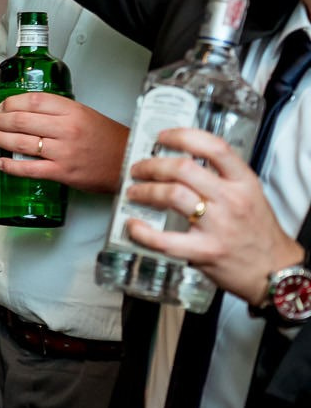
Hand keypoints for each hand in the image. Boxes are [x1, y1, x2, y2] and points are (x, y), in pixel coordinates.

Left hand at [0, 94, 128, 193]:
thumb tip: (26, 111)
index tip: (2, 106)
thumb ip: (58, 111)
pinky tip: (2, 163)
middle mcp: (67, 129)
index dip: (11, 103)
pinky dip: (11, 166)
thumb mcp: (86, 114)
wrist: (128, 162)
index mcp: (72, 111)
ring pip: (21, 143)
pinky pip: (29, 169)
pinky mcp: (62, 172)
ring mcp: (63, 152)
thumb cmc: (108, 139)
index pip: (33, 101)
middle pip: (22, 120)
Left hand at [122, 127, 305, 300]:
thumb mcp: (249, 195)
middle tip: (138, 169)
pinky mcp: (204, 251)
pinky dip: (142, 231)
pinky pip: (164, 239)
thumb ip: (222, 178)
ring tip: (134, 192)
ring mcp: (218, 226)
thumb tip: (180, 162)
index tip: (163, 137)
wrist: (273, 271)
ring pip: (171, 195)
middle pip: (183, 169)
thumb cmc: (257, 232)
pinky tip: (133, 225)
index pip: (214, 148)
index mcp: (244, 182)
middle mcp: (231, 200)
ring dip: (144, 191)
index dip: (183, 136)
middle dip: (152, 165)